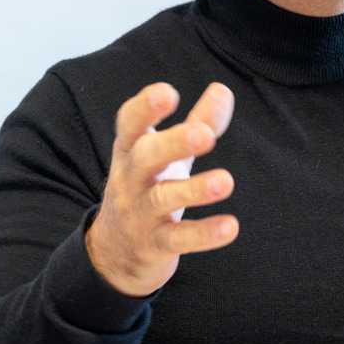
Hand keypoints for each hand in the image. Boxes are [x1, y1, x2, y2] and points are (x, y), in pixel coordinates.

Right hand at [86, 82, 238, 296]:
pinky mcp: (154, 245)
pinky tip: (230, 226)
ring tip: (226, 181)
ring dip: (194, 190)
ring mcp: (139, 214)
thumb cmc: (147, 188)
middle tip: (205, 135)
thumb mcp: (167, 155)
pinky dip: (203, 234)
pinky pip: (178, 239)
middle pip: (144, 156)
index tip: (168, 92)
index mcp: (131, 151)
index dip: (145, 108)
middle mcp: (130, 179)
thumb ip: (197, 122)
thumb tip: (223, 89)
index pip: (129, 124)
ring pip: (161, 199)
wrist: (113, 254)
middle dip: (172, 143)